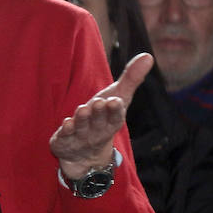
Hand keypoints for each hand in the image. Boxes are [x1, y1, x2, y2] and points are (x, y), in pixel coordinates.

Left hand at [50, 53, 152, 179]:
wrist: (85, 156)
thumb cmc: (102, 119)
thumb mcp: (117, 99)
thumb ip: (130, 79)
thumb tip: (148, 56)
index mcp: (111, 122)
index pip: (116, 117)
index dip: (115, 110)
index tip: (116, 100)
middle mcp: (97, 132)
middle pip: (99, 122)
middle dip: (100, 113)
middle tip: (100, 102)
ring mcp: (80, 139)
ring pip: (81, 128)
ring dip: (82, 119)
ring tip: (82, 109)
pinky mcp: (64, 143)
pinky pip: (64, 138)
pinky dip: (65, 131)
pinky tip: (66, 123)